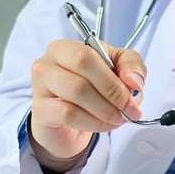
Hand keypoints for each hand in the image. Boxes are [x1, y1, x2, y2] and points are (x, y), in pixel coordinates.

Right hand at [28, 39, 145, 165]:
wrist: (65, 126)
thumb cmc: (90, 92)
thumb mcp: (116, 71)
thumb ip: (131, 66)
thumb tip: (133, 81)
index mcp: (65, 47)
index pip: (90, 53)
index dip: (115, 74)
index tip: (134, 93)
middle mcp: (47, 62)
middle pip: (82, 65)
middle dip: (112, 90)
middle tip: (128, 109)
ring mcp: (40, 86)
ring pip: (77, 91)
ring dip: (105, 109)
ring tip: (117, 118)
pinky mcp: (40, 110)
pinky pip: (69, 114)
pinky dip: (93, 122)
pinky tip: (102, 125)